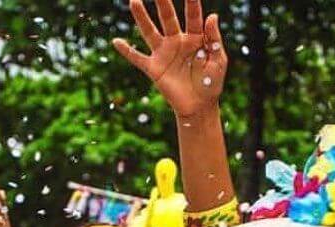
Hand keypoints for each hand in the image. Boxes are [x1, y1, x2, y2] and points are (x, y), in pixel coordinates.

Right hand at [113, 0, 226, 119]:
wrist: (199, 107)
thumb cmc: (211, 84)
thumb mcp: (218, 61)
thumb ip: (214, 39)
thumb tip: (212, 15)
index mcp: (195, 38)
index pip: (193, 16)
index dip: (192, 2)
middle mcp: (177, 41)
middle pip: (168, 18)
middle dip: (163, 2)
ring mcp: (164, 54)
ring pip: (150, 32)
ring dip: (142, 17)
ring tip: (134, 1)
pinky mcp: (154, 69)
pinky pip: (138, 58)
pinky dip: (127, 51)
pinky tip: (116, 42)